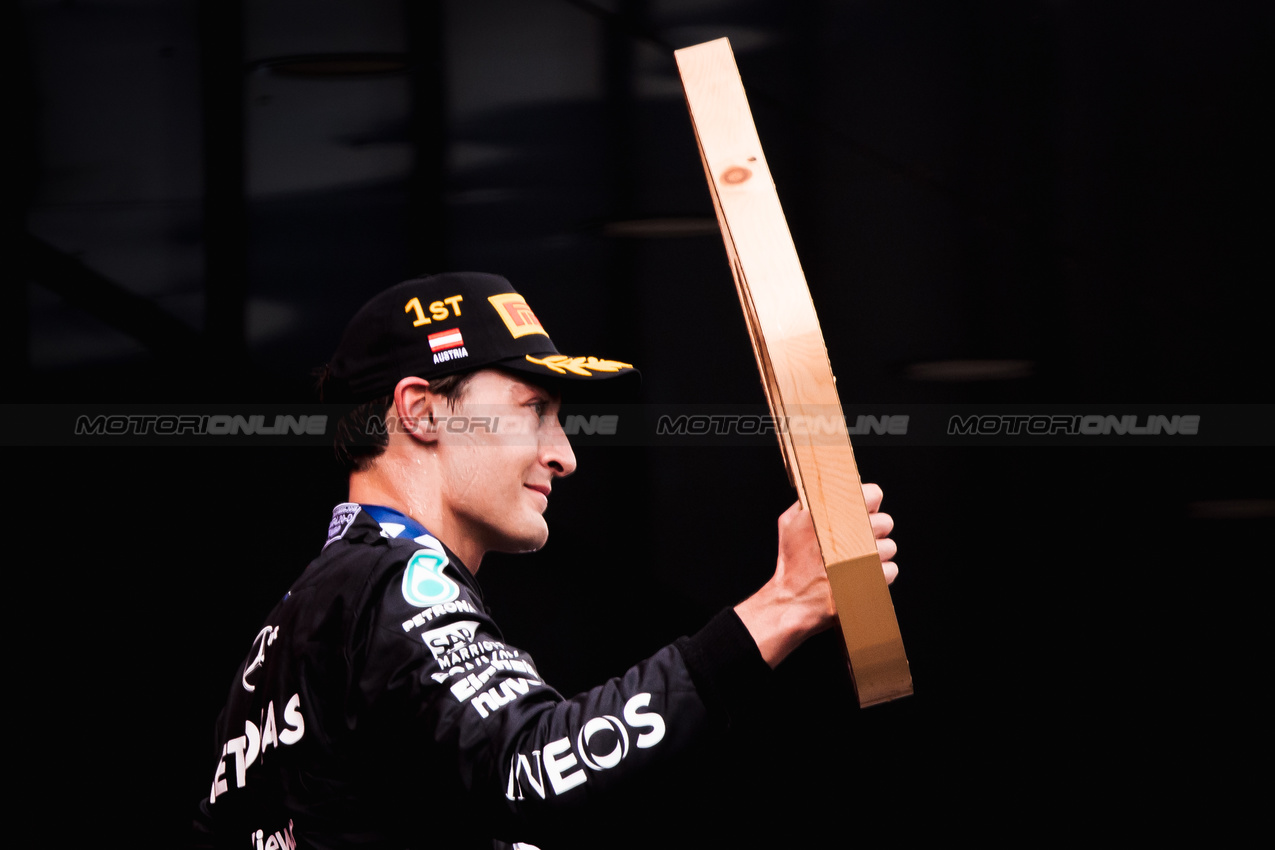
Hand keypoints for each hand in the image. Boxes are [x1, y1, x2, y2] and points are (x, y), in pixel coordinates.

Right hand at [736, 484, 898, 667]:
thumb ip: (809, 504)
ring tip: (857, 563)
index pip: (873, 494)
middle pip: (886, 522)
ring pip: (890, 547)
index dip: (869, 504)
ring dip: (878, 555)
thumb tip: (828, 492)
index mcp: (831, 513)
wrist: (791, 601)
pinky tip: (862, 577)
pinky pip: (891, 570)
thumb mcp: (789, 524)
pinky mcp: (871, 579)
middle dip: (875, 532)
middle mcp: (849, 531)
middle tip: (859, 543)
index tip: (863, 513)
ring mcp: (862, 556)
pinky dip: (880, 575)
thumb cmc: (790, 563)